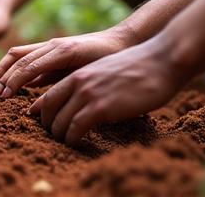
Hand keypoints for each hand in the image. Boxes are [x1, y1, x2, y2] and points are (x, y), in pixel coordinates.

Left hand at [0, 26, 132, 97]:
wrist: (142, 54)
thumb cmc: (107, 61)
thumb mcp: (73, 66)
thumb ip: (52, 72)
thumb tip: (32, 85)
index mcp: (54, 47)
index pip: (18, 55)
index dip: (2, 70)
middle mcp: (57, 47)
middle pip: (19, 59)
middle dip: (3, 76)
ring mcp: (68, 56)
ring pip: (30, 66)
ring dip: (14, 82)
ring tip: (4, 98)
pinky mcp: (81, 70)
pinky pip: (53, 82)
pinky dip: (40, 97)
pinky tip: (37, 112)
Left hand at [28, 36, 182, 144]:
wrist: (162, 61)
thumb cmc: (140, 68)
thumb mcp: (107, 71)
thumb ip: (93, 83)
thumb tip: (88, 97)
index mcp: (79, 74)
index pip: (50, 96)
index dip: (43, 112)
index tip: (43, 122)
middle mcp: (79, 83)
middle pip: (49, 109)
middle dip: (48, 126)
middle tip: (53, 136)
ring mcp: (89, 95)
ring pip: (60, 121)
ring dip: (59, 136)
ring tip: (65, 142)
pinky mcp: (101, 107)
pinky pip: (76, 128)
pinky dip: (72, 139)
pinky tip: (76, 143)